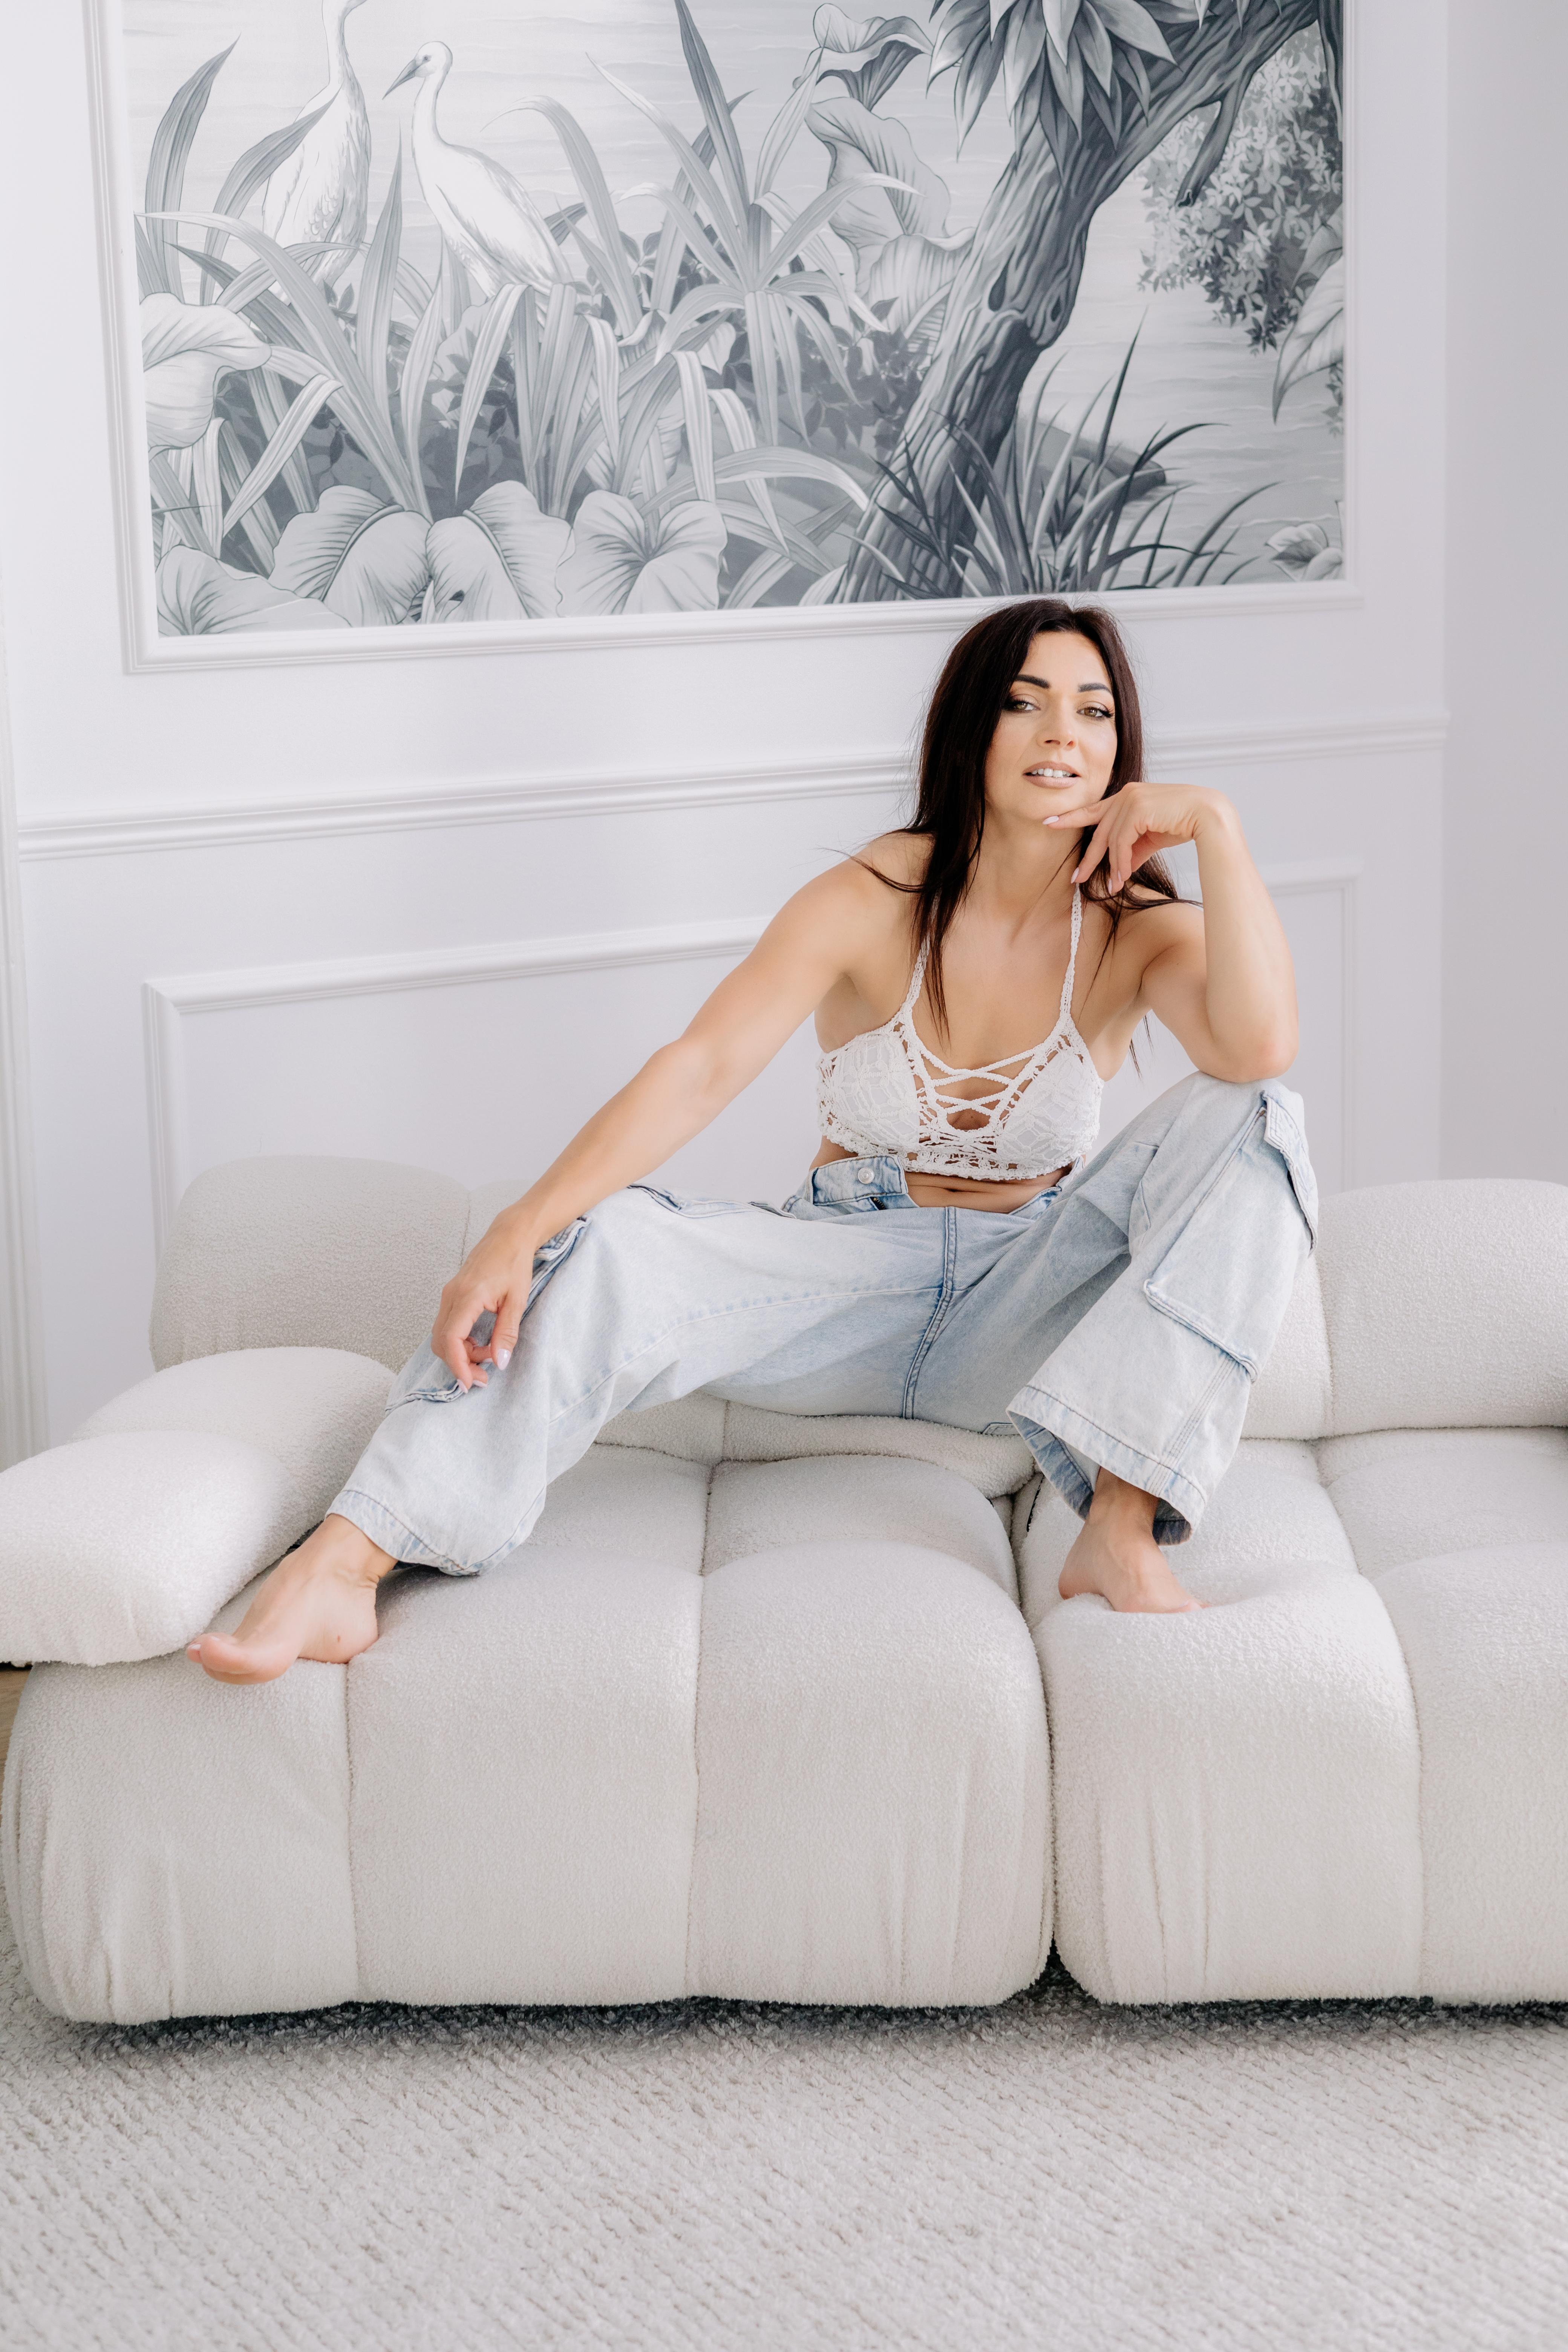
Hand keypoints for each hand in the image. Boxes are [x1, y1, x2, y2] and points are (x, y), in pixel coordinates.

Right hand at [430, 1215, 542, 1389]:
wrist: (509, 1236)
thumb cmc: (514, 1263)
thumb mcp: (517, 1301)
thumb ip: (506, 1333)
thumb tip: (499, 1362)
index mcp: (467, 1296)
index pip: (450, 1340)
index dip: (458, 1366)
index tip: (470, 1383)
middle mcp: (451, 1296)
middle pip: (441, 1342)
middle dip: (459, 1363)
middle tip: (484, 1375)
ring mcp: (448, 1294)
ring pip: (442, 1335)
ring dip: (461, 1352)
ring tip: (488, 1353)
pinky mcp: (452, 1295)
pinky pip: (447, 1325)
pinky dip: (460, 1340)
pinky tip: (480, 1341)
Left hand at [1044, 782, 1229, 894]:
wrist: (1209, 817)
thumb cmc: (1183, 824)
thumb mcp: (1152, 838)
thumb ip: (1133, 849)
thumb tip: (1119, 870)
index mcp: (1127, 797)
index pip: (1094, 810)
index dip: (1071, 818)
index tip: (1050, 824)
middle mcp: (1125, 794)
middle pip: (1098, 830)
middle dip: (1088, 858)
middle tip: (1075, 878)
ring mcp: (1130, 798)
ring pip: (1111, 840)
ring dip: (1113, 867)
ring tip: (1114, 887)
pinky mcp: (1137, 808)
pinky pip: (1121, 841)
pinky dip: (1121, 862)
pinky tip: (1123, 877)